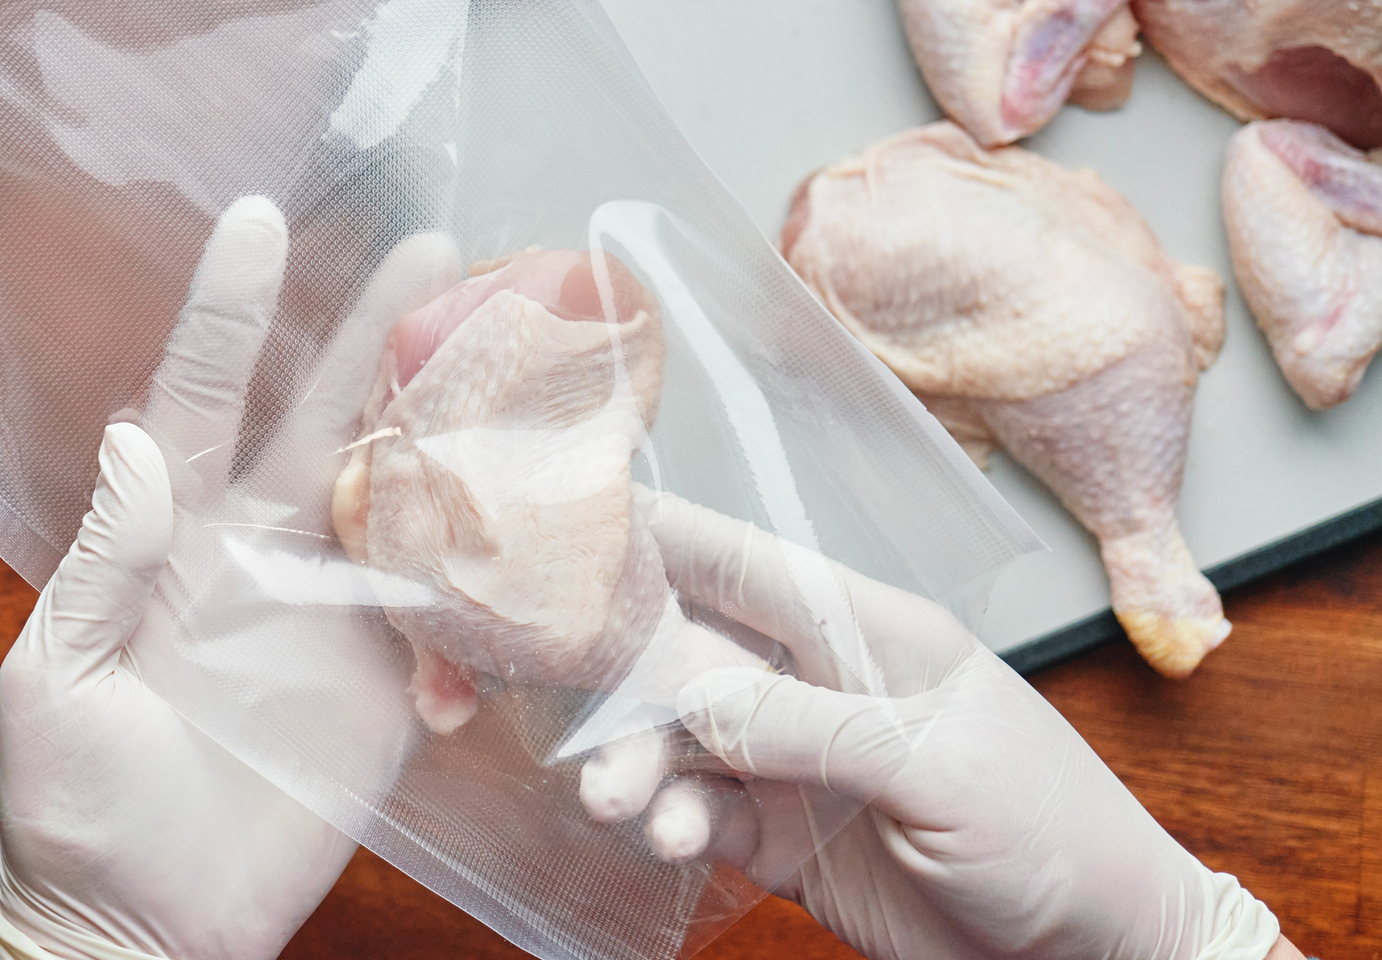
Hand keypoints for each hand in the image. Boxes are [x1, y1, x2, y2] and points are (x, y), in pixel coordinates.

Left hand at [0, 197, 458, 959]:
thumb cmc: (77, 809)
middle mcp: (263, 558)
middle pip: (329, 422)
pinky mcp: (391, 687)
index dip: (226, 315)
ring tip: (513, 350)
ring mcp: (333, 617)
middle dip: (377, 333)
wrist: (148, 928)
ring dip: (454, 424)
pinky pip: (450, 609)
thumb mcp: (57, 682)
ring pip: (405, 496)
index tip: (254, 223)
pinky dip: (489, 567)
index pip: (200, 403)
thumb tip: (134, 447)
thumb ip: (102, 567)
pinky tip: (531, 512)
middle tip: (438, 250)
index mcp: (176, 543)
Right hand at [641, 489, 1290, 959]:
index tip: (585, 524)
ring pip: (682, 743)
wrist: (1093, 954)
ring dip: (638, 765)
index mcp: (873, 636)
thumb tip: (698, 697)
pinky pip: (701, 814)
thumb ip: (816, 728)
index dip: (671, 537)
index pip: (753, 568)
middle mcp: (822, 689)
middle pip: (694, 658)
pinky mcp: (783, 838)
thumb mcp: (941, 769)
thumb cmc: (1055, 834)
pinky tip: (667, 838)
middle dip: (628, 681)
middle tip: (576, 713)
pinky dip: (671, 822)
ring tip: (617, 804)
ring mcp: (798, 765)